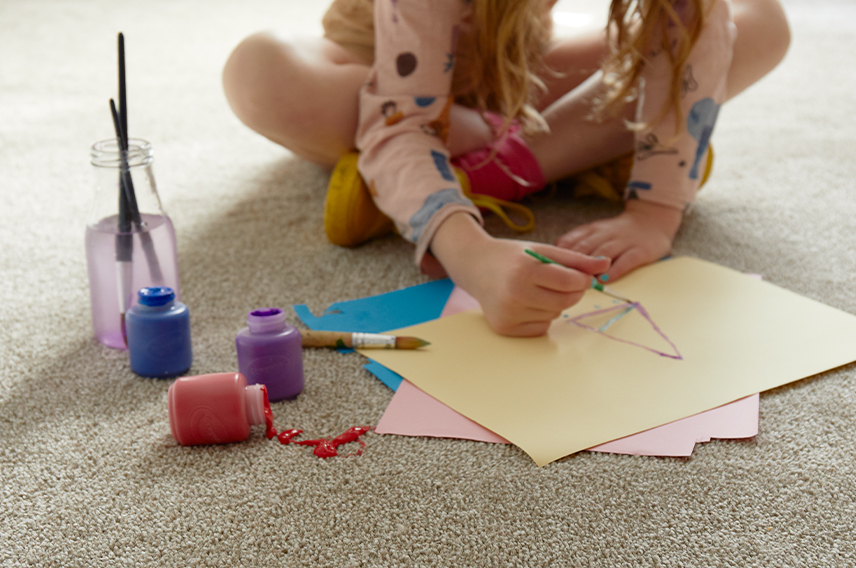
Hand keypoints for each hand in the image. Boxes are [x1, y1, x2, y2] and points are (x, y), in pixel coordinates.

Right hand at [430, 213, 609, 336]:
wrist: (475, 266)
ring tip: (537, 289)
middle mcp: (514, 295)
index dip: (581, 279)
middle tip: (562, 282)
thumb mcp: (543, 250)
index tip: (582, 276)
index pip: (568, 282)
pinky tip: (527, 303)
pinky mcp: (504, 328)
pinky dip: (542, 316)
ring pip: (555, 314)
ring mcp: (508, 314)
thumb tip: (606, 265)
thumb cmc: (513, 257)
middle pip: (565, 301)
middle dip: (572, 292)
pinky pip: (541, 327)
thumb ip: (576, 260)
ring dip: (555, 303)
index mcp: (524, 271)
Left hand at [555, 199, 682, 280]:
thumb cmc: (617, 234)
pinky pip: (626, 260)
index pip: (570, 242)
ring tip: (580, 283)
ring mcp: (624, 241)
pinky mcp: (641, 250)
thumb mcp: (594, 233)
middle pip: (584, 249)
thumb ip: (575, 244)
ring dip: (590, 268)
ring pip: (603, 253)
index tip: (549, 272)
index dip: (558, 258)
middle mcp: (605, 234)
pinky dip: (614, 270)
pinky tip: (604, 280)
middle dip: (571, 265)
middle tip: (560, 282)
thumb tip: (551, 262)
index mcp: (591, 230)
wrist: (652, 220)